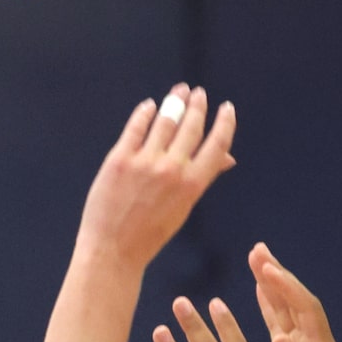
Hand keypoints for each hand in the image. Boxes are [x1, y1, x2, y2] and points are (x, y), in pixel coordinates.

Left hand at [74, 84, 236, 275]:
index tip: (226, 108)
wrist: (113, 250)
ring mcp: (144, 162)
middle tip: (199, 93)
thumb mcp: (184, 207)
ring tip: (179, 92)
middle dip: (197, 105)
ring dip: (175, 102)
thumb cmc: (150, 233)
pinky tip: (150, 106)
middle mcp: (172, 169)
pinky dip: (145, 113)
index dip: (224, 122)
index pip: (217, 144)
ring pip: (165, 121)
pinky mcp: (119, 159)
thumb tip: (228, 158)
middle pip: (191, 126)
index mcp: (192, 183)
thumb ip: (204, 177)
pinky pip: (135, 128)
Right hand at [249, 245, 341, 341]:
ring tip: (256, 258)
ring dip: (272, 285)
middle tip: (258, 250)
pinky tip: (258, 291)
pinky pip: (280, 324)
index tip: (266, 269)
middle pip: (297, 302)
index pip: (306, 310)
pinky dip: (268, 305)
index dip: (287, 288)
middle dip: (278, 276)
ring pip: (287, 310)